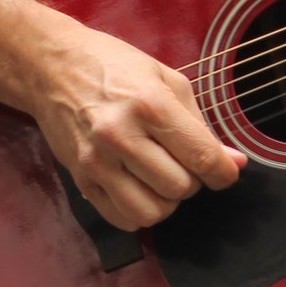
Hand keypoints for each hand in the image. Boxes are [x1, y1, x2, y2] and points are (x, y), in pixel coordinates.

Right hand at [28, 24, 245, 232]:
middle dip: (193, 180)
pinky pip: (122, 219)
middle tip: (184, 162)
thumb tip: (233, 162)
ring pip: (152, 212)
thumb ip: (200, 124)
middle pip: (180, 188)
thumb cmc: (114, 67)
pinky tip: (139, 187)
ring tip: (162, 176)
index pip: (202, 157)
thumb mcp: (166, 79)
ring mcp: (96, 161)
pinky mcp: (80, 180)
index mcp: (149, 104)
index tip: (226, 171)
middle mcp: (120, 135)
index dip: (224, 172)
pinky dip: (140, 211)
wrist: (52, 67)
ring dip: (167, 200)